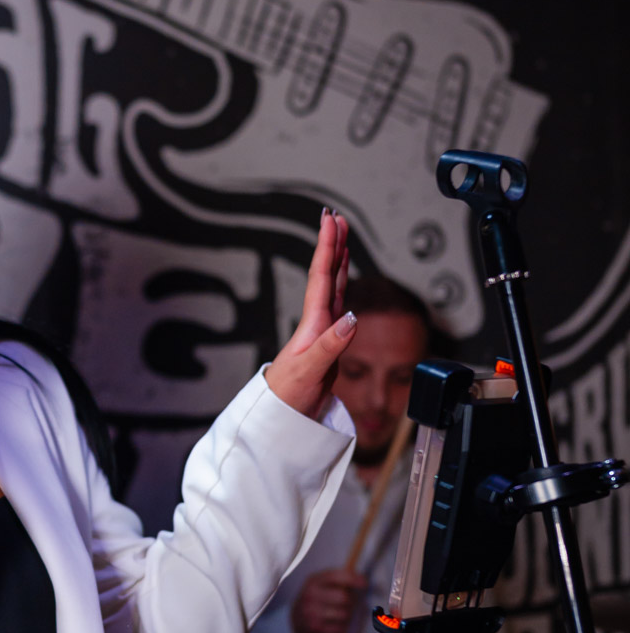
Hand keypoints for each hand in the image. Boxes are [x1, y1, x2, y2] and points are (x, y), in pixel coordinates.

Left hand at [265, 210, 355, 420]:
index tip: (331, 221)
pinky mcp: (328, 342)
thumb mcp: (310, 370)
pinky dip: (342, 288)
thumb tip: (351, 318)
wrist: (281, 414)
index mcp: (313, 323)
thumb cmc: (288, 394)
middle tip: (336, 218)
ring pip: (332, 288)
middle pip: (326, 275)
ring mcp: (322, 330)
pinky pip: (338, 306)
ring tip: (342, 240)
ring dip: (338, 262)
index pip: (321, 276)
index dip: (327, 247)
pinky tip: (344, 282)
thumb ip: (331, 344)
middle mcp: (317, 321)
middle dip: (333, 245)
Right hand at [290, 568, 367, 632]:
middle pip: (344, 598)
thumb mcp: (321, 585)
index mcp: (314, 581)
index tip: (364, 584)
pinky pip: (340, 629)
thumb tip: (363, 581)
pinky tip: (334, 625)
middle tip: (346, 605)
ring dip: (346, 617)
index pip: (337, 576)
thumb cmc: (316, 600)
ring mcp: (310, 612)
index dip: (354, 579)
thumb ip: (339, 580)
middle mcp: (310, 594)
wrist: (296, 620)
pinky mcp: (314, 628)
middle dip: (350, 603)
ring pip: (344, 615)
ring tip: (338, 616)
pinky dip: (341, 629)